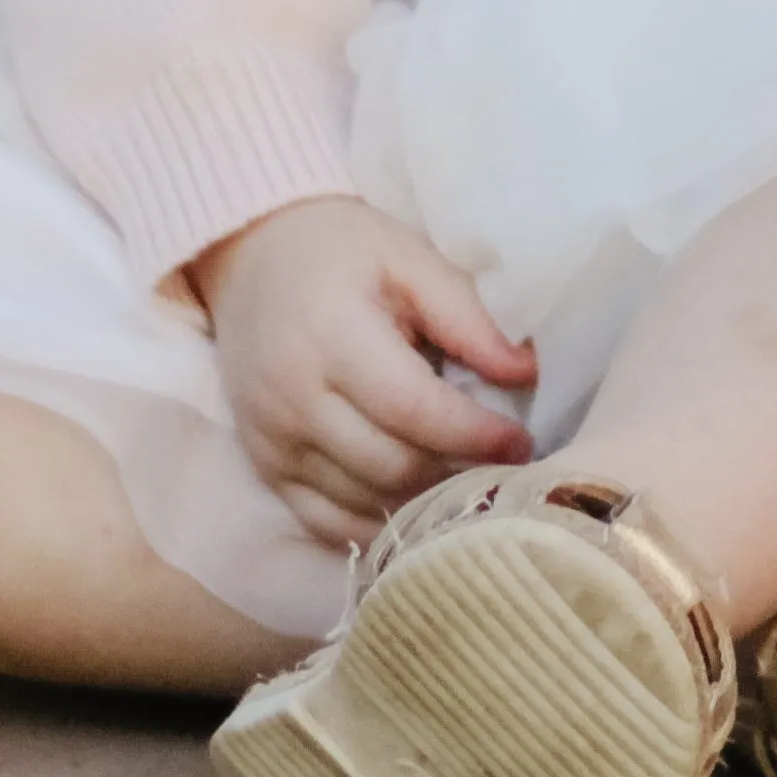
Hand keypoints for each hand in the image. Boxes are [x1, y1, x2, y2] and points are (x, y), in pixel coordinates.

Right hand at [189, 197, 541, 549]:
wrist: (252, 259)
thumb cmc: (342, 252)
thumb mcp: (410, 261)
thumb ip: (467, 319)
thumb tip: (524, 375)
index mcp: (331, 336)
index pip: (413, 410)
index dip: (475, 435)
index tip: (522, 442)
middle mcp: (293, 398)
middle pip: (390, 466)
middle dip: (457, 472)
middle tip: (502, 464)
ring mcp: (271, 441)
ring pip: (362, 502)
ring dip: (422, 502)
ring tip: (467, 480)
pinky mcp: (262, 467)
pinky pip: (324, 522)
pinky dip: (376, 524)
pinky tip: (416, 507)